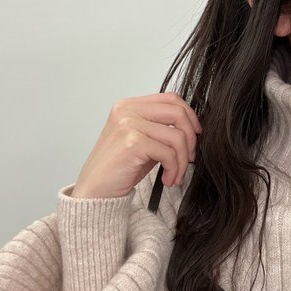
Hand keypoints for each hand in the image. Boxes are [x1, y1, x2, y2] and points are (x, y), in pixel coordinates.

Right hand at [71, 92, 201, 198]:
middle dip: (191, 138)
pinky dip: (174, 169)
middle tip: (189, 157)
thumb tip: (192, 127)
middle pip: (178, 113)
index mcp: (129, 105)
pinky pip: (168, 153)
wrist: (94, 192)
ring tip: (175, 175)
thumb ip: (161, 128)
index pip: (171, 98)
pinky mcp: (132, 143)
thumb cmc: (119, 168)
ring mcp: (128, 124)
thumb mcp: (142, 140)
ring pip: (177, 136)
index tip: (196, 133)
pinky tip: (167, 179)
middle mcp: (127, 110)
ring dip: (182, 160)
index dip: (190, 115)